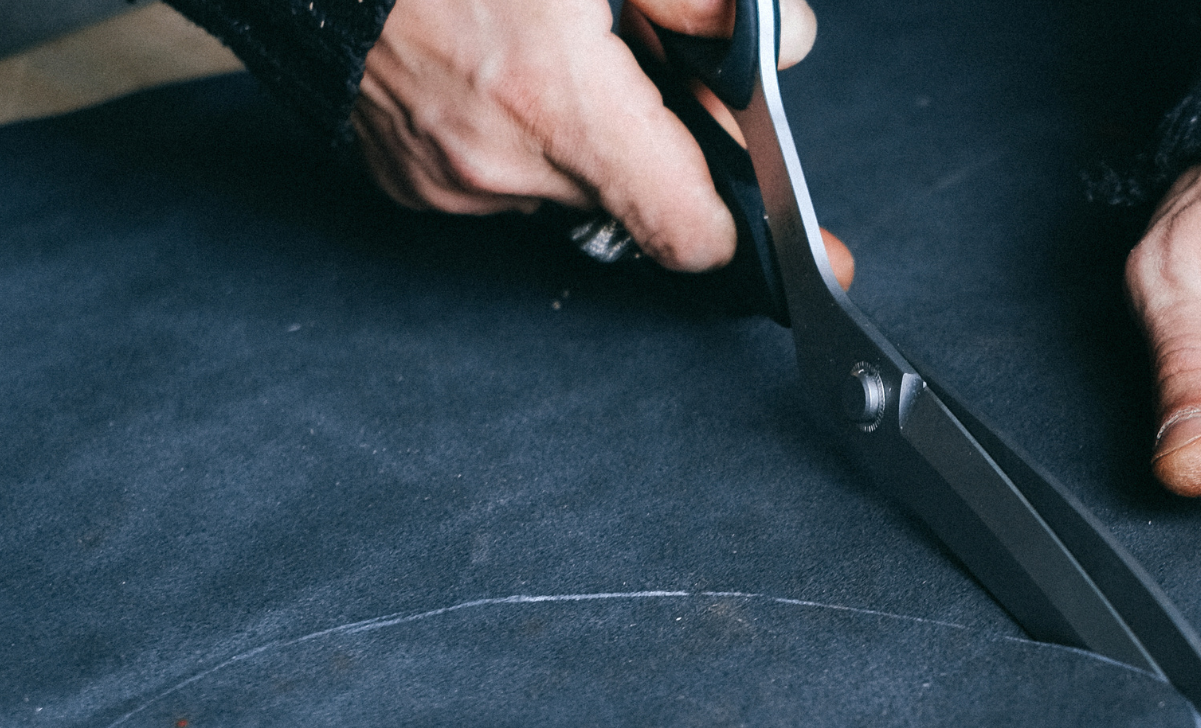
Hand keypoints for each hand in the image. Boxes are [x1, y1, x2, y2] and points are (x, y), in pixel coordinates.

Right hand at [351, 0, 817, 271]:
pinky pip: (498, 176)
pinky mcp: (406, 180)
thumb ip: (699, 0)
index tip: (794, 228)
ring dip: (583, 132)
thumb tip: (771, 49)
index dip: (746, 226)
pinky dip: (516, 133)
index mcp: (558, 102)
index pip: (690, 232)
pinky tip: (495, 66)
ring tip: (550, 51)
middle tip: (648, 68)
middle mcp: (500, 162)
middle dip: (661, 143)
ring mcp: (446, 181)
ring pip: (567, 184)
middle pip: (637, 199)